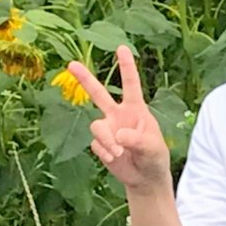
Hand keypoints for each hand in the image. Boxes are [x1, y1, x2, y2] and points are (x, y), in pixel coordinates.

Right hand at [68, 45, 172, 193]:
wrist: (144, 177)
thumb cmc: (155, 157)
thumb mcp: (153, 148)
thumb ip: (137, 140)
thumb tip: (118, 135)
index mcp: (136, 109)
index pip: (131, 84)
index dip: (126, 66)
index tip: (121, 47)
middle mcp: (119, 115)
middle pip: (99, 94)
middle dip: (85, 79)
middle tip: (71, 64)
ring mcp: (107, 128)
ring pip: (96, 126)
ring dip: (106, 140)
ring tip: (119, 153)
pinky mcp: (100, 143)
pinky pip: (96, 144)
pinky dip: (105, 152)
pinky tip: (115, 158)